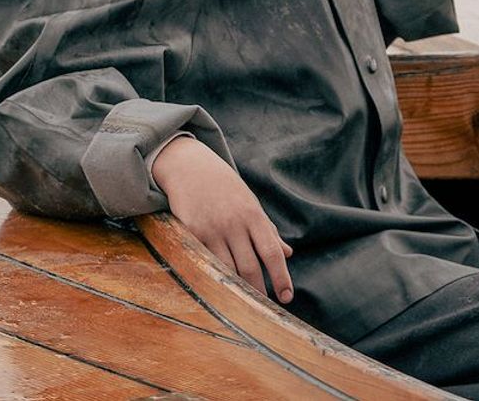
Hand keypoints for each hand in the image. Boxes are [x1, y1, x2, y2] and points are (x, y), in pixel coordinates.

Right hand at [151, 137, 293, 303]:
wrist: (190, 167)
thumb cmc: (225, 188)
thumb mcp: (250, 204)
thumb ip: (267, 230)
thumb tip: (288, 253)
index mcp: (253, 215)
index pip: (272, 251)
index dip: (281, 276)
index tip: (287, 297)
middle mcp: (234, 223)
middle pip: (250, 267)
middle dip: (259, 291)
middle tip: (264, 312)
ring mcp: (212, 229)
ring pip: (227, 269)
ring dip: (236, 291)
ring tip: (244, 308)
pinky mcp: (191, 233)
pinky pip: (205, 263)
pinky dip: (213, 279)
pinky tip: (218, 292)